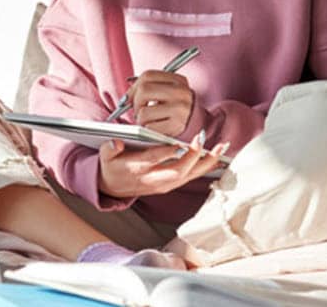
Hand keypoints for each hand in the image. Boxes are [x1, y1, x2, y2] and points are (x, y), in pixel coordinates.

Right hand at [98, 135, 226, 197]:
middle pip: (177, 171)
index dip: (166, 152)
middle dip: (192, 157)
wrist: (113, 188)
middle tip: (202, 138)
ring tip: (221, 147)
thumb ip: (109, 148)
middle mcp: (153, 180)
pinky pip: (191, 176)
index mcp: (137, 170)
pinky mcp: (170, 185)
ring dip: (206, 162)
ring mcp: (164, 184)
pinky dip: (205, 167)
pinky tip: (217, 157)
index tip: (178, 143)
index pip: (153, 160)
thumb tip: (115, 142)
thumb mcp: (105, 157)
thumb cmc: (112, 167)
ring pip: (189, 175)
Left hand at [127, 70, 193, 136]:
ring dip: (140, 119)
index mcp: (177, 80)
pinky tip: (155, 127)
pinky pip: (150, 127)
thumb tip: (125, 98)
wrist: (197, 122)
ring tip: (147, 120)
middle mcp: (180, 92)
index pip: (147, 76)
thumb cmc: (175, 106)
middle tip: (138, 110)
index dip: (133, 87)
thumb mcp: (168, 91)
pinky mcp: (177, 126)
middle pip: (144, 91)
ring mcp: (180, 109)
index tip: (129, 97)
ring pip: (144, 112)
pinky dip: (147, 129)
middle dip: (135, 103)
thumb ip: (149, 88)